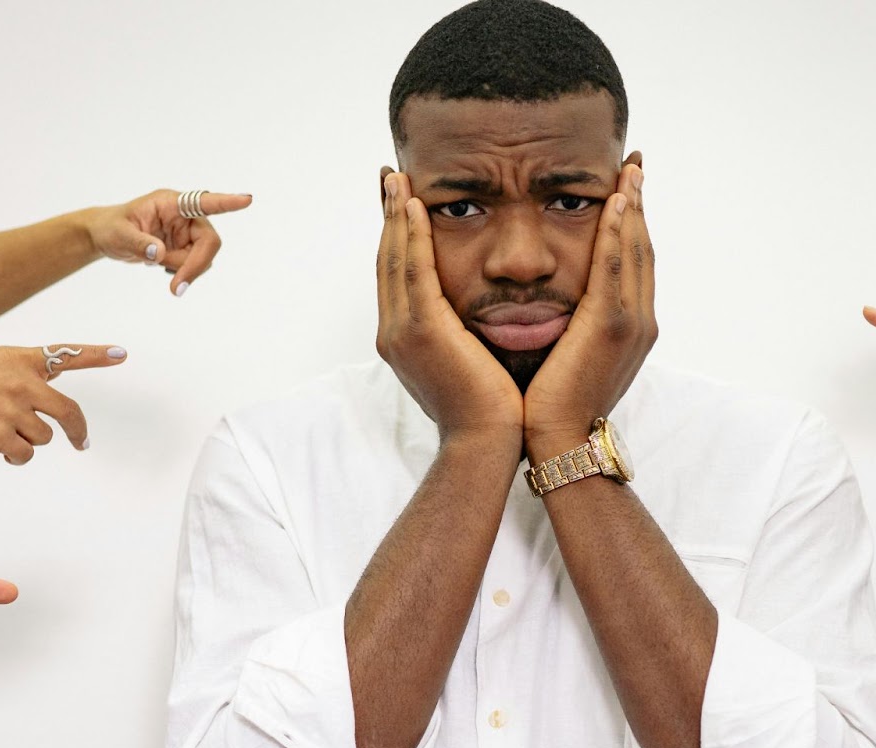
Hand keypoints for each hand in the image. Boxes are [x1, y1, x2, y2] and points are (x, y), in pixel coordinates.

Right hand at [0, 343, 126, 463]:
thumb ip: (23, 372)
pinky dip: (15, 457)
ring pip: (44, 437)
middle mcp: (20, 380)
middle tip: (81, 443)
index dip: (96, 355)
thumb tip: (51, 392)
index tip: (121, 354)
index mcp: (19, 359)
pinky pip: (25, 454)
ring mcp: (10, 408)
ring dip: (27, 441)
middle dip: (77, 432)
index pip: (65, 355)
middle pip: (68, 412)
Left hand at [83, 188, 252, 295]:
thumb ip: (138, 243)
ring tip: (157, 268)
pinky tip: (162, 268)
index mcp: (170, 203)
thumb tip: (159, 254)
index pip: (203, 202)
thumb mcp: (119, 235)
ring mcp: (187, 233)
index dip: (226, 202)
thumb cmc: (111, 228)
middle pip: (209, 241)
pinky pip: (195, 265)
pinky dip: (183, 273)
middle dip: (195, 265)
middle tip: (176, 288)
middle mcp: (184, 216)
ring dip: (186, 271)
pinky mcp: (186, 247)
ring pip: (203, 257)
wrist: (106, 237)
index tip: (246, 200)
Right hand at [375, 169, 523, 445]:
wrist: (486, 441)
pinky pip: (413, 272)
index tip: (398, 201)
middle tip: (390, 177)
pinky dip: (412, 236)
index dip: (395, 236)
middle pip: (387, 261)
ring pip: (395, 260)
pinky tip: (415, 206)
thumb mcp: (469, 361)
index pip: (395, 276)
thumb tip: (473, 314)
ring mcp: (403, 332)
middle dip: (388, 217)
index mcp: (403, 340)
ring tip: (398, 179)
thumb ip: (461, 333)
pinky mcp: (422, 332)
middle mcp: (394, 333)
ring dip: (395, 216)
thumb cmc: (489, 409)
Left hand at [524, 157, 656, 458]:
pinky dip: (618, 232)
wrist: (559, 440)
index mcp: (631, 329)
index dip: (633, 225)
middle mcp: (640, 321)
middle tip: (634, 166)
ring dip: (632, 207)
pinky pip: (615, 267)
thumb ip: (573, 328)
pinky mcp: (610, 326)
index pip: (634, 264)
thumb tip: (557, 308)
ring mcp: (630, 323)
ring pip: (634, 251)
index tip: (628, 191)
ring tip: (628, 171)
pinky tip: (615, 201)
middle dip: (639, 206)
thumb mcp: (570, 359)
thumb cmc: (554, 407)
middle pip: (641, 249)